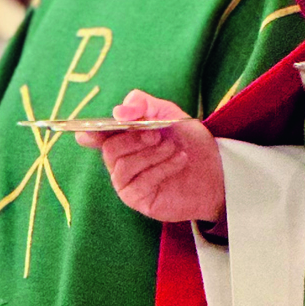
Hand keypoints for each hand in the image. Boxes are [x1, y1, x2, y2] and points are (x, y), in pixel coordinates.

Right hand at [76, 90, 222, 223]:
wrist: (214, 169)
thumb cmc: (187, 141)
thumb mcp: (168, 113)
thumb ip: (143, 105)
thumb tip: (119, 112)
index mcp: (121, 138)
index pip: (94, 137)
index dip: (90, 133)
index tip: (91, 131)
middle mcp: (119, 162)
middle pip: (110, 149)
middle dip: (133, 139)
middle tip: (156, 134)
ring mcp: (127, 183)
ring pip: (123, 167)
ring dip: (150, 153)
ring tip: (172, 146)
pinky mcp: (139, 200)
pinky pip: (141, 183)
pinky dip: (162, 168)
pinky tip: (180, 159)